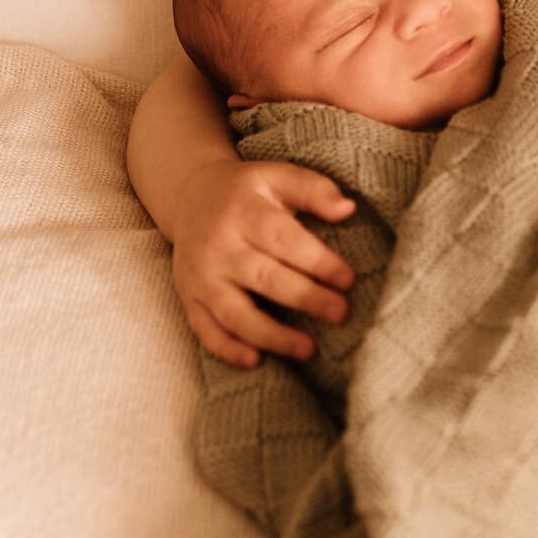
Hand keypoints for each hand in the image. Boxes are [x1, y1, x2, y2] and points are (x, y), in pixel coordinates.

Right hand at [171, 159, 356, 367]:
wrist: (190, 198)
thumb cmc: (247, 192)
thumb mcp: (277, 177)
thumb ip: (314, 190)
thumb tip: (347, 208)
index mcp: (243, 213)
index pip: (284, 240)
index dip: (318, 261)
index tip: (348, 279)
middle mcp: (218, 247)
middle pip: (264, 278)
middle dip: (306, 298)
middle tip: (341, 313)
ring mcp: (201, 277)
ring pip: (235, 313)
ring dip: (272, 335)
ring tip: (309, 349)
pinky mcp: (189, 298)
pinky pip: (205, 330)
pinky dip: (227, 349)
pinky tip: (255, 360)